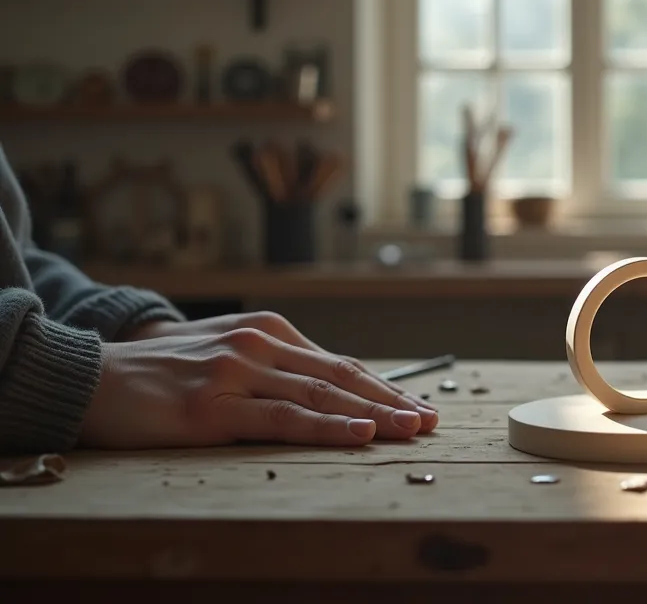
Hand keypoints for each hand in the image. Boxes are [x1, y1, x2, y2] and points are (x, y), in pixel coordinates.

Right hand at [125, 311, 436, 430]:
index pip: (340, 365)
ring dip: (374, 414)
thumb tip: (334, 394)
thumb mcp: (229, 355)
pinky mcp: (212, 407)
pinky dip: (327, 427)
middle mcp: (259, 345)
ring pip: (321, 396)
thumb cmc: (167, 372)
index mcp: (270, 330)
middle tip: (432, 420)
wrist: (95, 374)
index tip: (420, 406)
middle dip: (393, 400)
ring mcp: (236, 373)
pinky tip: (360, 434)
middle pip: (341, 377)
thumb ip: (277, 369)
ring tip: (412, 429)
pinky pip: (282, 419)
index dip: (385, 387)